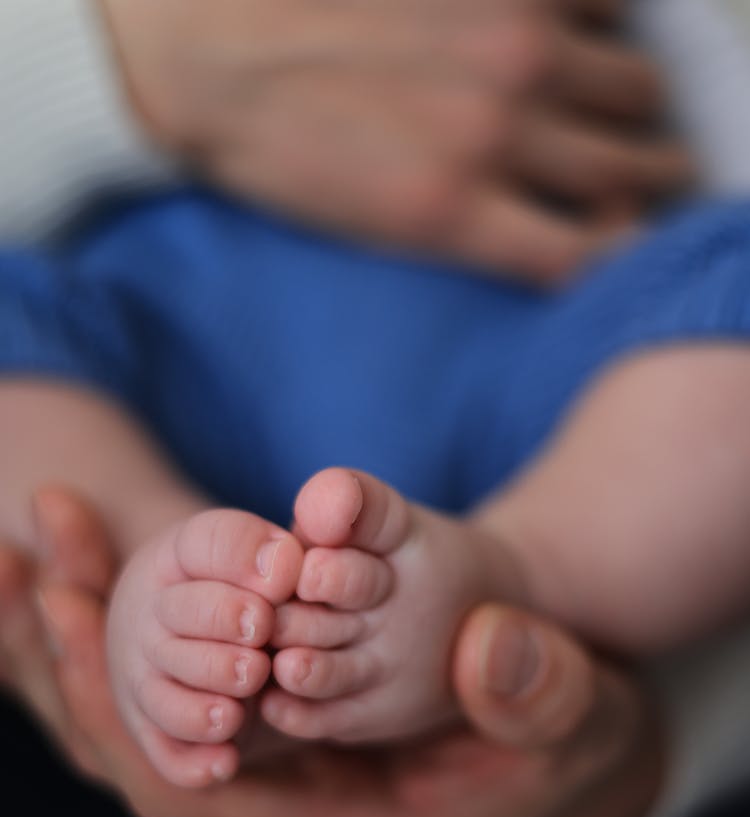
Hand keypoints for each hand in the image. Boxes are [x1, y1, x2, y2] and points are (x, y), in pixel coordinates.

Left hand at [0, 490, 662, 816]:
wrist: (563, 743)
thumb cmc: (567, 736)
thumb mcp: (575, 714)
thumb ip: (540, 690)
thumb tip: (487, 647)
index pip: (194, 799)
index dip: (124, 720)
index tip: (67, 624)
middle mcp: (288, 812)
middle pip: (148, 762)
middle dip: (83, 673)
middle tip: (34, 567)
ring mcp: (279, 773)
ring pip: (156, 728)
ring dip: (97, 648)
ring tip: (50, 549)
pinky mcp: (281, 732)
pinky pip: (187, 693)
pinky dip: (140, 637)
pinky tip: (107, 569)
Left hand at [98, 0, 689, 282]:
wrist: (196, 44)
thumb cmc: (272, 150)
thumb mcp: (369, 231)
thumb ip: (469, 237)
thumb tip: (546, 230)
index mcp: (453, 211)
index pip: (590, 258)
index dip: (618, 255)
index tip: (618, 242)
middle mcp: (497, 127)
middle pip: (633, 172)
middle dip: (648, 180)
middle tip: (646, 173)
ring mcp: (506, 39)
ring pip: (635, 87)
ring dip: (634, 106)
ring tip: (617, 104)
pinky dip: (605, 18)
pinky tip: (574, 30)